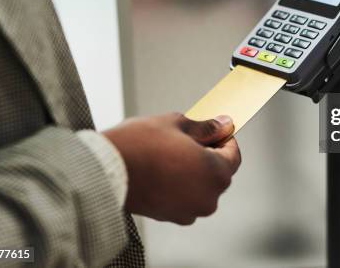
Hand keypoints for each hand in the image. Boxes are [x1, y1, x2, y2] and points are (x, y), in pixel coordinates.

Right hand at [103, 113, 240, 224]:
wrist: (105, 170)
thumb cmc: (140, 146)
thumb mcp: (177, 124)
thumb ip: (206, 127)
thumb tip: (222, 125)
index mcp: (216, 174)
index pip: (234, 155)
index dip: (225, 138)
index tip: (215, 129)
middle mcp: (208, 197)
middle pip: (218, 172)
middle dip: (208, 153)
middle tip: (189, 137)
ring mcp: (189, 210)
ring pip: (201, 186)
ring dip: (193, 170)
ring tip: (171, 152)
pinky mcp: (170, 216)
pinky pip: (185, 197)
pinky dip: (180, 184)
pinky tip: (163, 168)